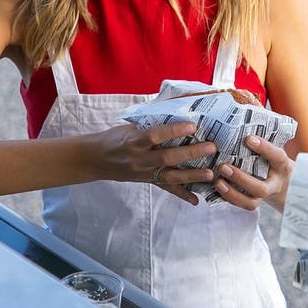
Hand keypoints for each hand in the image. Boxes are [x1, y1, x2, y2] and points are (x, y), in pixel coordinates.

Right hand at [86, 122, 216, 204]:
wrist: (95, 159)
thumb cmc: (115, 138)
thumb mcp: (129, 126)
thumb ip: (151, 122)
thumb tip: (177, 108)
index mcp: (133, 140)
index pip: (155, 135)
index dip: (173, 131)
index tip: (192, 126)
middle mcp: (139, 158)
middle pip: (167, 157)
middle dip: (191, 153)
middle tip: (211, 148)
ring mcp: (143, 173)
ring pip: (170, 176)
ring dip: (192, 176)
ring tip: (210, 174)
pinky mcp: (147, 181)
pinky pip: (166, 189)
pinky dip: (182, 195)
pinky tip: (196, 200)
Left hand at [212, 135, 291, 210]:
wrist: (284, 185)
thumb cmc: (273, 159)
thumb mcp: (274, 145)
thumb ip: (263, 129)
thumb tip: (254, 107)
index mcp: (282, 165)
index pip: (276, 156)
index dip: (264, 148)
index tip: (248, 138)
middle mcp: (274, 184)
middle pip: (260, 188)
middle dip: (241, 179)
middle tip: (223, 167)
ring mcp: (264, 196)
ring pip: (251, 202)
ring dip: (232, 193)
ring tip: (217, 182)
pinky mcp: (253, 202)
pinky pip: (241, 205)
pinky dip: (228, 198)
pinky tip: (216, 187)